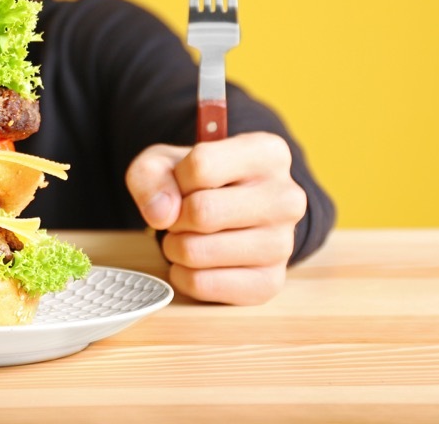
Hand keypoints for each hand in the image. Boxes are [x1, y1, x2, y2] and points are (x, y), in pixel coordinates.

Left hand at [125, 132, 306, 304]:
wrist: (223, 212)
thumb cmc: (196, 182)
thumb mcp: (165, 162)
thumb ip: (151, 175)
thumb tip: (162, 214)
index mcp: (269, 153)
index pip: (201, 165)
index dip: (176, 179)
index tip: (184, 184)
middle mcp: (287, 198)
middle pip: (201, 211)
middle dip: (173, 217)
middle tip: (180, 217)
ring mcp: (283, 244)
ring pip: (197, 251)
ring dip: (174, 247)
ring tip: (187, 237)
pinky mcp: (270, 283)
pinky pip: (202, 284)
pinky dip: (183, 275)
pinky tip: (194, 263)